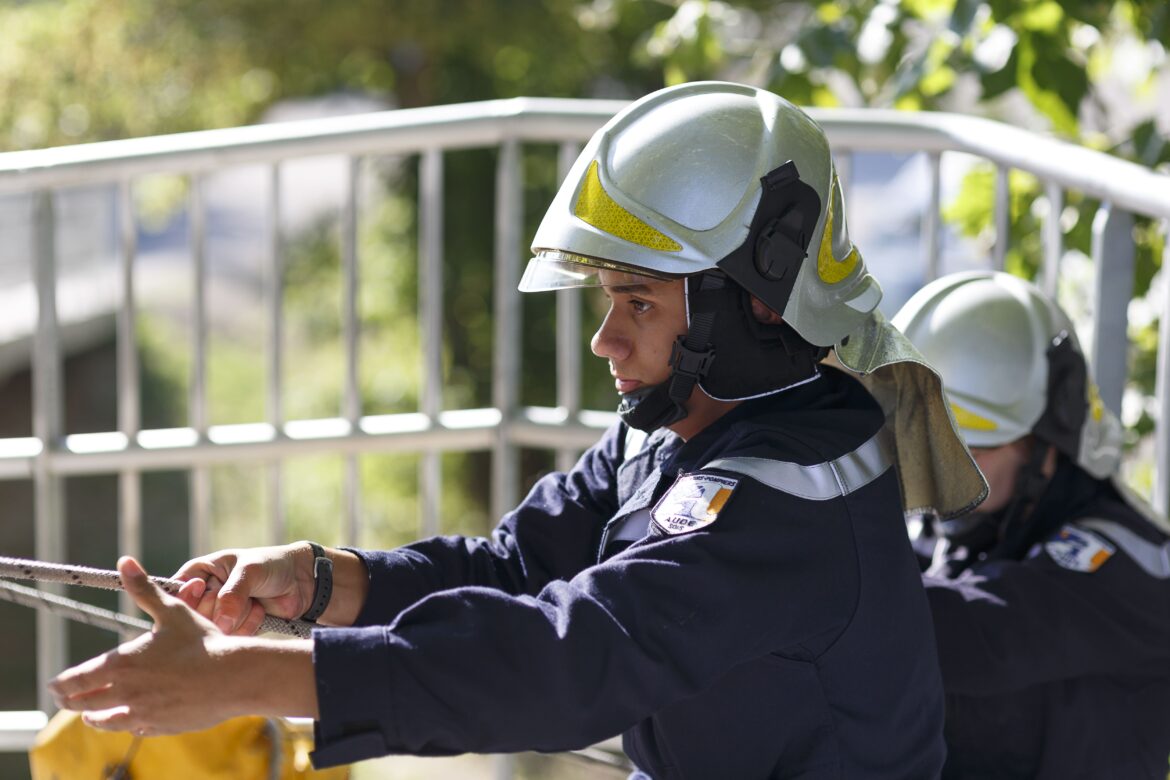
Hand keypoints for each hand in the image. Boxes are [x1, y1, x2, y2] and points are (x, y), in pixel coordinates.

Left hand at [49, 557, 247, 734]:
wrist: (233, 676)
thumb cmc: (202, 641)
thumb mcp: (171, 611)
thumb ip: (143, 589)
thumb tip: (125, 561)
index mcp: (121, 664)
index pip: (74, 680)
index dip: (60, 684)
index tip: (53, 685)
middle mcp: (125, 693)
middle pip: (82, 704)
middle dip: (70, 701)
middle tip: (64, 699)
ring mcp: (141, 713)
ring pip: (103, 722)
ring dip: (93, 718)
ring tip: (90, 716)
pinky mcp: (159, 727)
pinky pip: (132, 730)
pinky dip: (125, 724)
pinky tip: (128, 720)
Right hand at [173, 543, 314, 634]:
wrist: (301, 581)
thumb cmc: (271, 565)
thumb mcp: (250, 570)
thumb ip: (233, 594)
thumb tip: (221, 622)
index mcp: (199, 573)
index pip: (176, 592)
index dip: (188, 596)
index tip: (206, 589)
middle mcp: (203, 597)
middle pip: (194, 616)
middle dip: (222, 608)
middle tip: (242, 593)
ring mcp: (218, 616)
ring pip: (214, 630)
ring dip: (239, 617)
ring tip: (254, 600)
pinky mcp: (233, 632)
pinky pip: (232, 638)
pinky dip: (249, 626)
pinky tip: (260, 611)